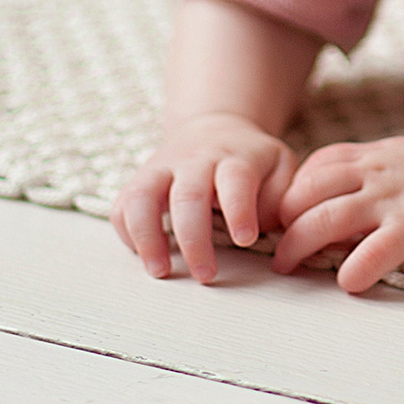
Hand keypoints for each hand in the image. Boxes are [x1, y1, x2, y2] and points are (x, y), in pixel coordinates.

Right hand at [109, 111, 299, 283]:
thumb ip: (280, 196)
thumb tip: (266, 228)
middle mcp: (195, 160)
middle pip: (187, 195)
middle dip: (194, 239)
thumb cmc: (251, 161)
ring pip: (142, 197)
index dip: (239, 209)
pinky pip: (123, 206)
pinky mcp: (139, 181)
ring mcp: (161, 168)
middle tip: (206, 275)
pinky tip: (145, 257)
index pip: (236, 179)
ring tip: (160, 272)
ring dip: (148, 237)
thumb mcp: (280, 167)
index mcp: (235, 158)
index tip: (246, 239)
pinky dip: (128, 234)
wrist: (214, 128)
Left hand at [273, 137, 403, 293]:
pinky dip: (350, 271)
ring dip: (298, 247)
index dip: (294, 190)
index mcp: (374, 156)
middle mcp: (375, 175)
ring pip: (325, 220)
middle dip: (283, 221)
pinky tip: (346, 283)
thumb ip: (370, 167)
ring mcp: (391, 202)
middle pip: (307, 193)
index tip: (287, 215)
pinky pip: (370, 253)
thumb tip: (335, 184)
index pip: (316, 165)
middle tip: (277, 246)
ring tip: (287, 267)